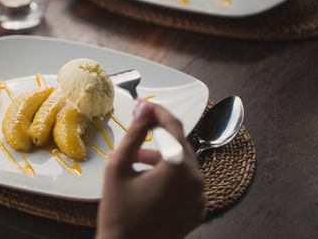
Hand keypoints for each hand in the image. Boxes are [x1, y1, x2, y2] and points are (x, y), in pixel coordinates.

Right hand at [96, 100, 204, 238]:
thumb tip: (143, 109)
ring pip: (183, 163)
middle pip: (180, 144)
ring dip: (162, 156)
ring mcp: (199, 198)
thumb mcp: (119, 167)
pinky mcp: (197, 210)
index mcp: (178, 169)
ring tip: (136, 161)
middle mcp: (196, 182)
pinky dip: (170, 175)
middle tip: (138, 128)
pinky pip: (186, 182)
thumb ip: (134, 134)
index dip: (157, 111)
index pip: (173, 127)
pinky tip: (148, 180)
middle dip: (158, 135)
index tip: (144, 104)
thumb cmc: (118, 213)